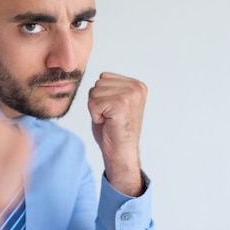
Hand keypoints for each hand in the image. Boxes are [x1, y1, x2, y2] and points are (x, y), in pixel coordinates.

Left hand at [88, 72, 146, 195]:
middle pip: (98, 84)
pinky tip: (108, 123)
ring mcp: (130, 94)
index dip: (102, 97)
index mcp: (136, 85)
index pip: (103, 78)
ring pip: (94, 93)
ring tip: (110, 119)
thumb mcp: (115, 101)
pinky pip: (92, 104)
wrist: (121, 152)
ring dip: (97, 109)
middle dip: (98, 102)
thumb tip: (100, 76)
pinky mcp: (120, 103)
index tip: (114, 111)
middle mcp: (136, 87)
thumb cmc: (115, 130)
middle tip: (111, 117)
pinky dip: (95, 116)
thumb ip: (110, 87)